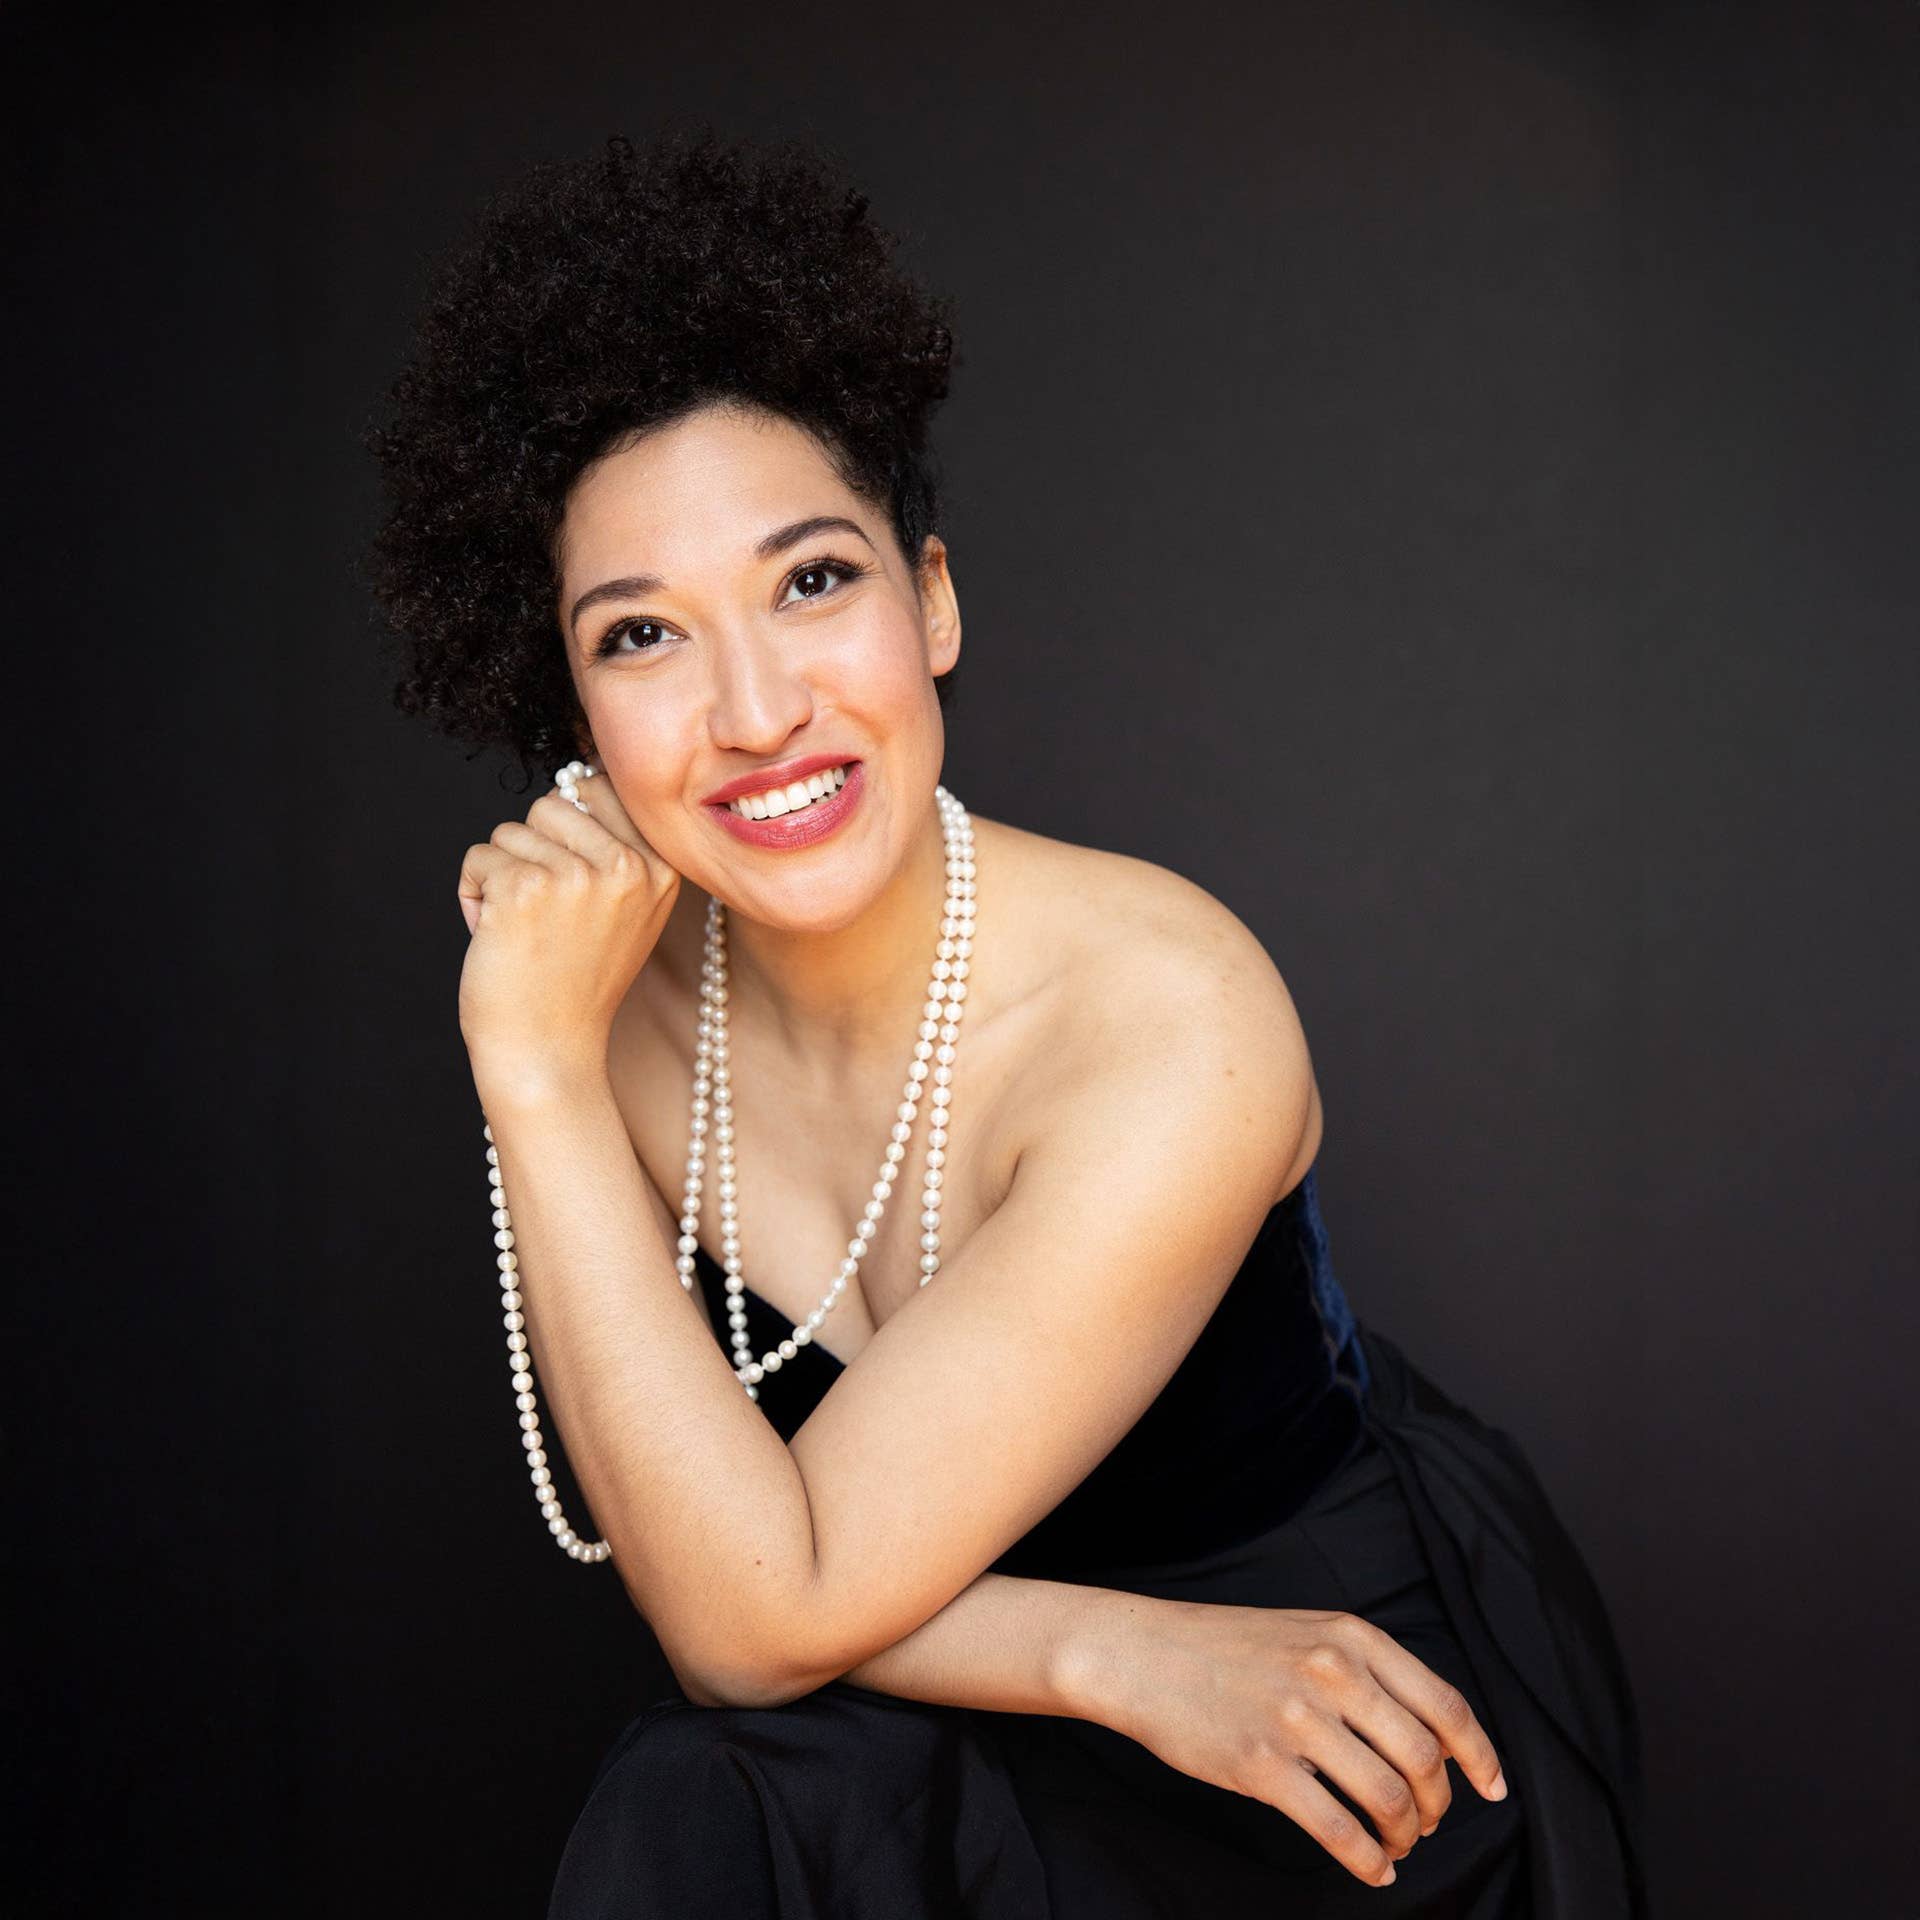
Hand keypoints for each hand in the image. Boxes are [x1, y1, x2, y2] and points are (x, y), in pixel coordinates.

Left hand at [455, 767, 679, 1092]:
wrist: (548, 1051)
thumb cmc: (576, 979)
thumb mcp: (627, 909)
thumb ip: (616, 846)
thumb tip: (580, 773)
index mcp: (661, 867)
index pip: (600, 788)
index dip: (570, 829)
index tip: (573, 884)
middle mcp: (628, 867)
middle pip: (551, 804)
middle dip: (533, 851)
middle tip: (548, 915)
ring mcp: (578, 876)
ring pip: (510, 832)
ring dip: (502, 876)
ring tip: (526, 930)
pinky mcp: (526, 888)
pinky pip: (478, 858)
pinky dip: (473, 895)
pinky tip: (498, 937)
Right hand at [1082, 1598, 1506, 1888]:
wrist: (1145, 1655)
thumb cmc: (1228, 1648)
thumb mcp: (1308, 1633)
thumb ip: (1367, 1672)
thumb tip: (1430, 1738)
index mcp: (1351, 1637)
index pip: (1445, 1705)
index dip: (1480, 1756)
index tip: (1493, 1788)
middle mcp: (1332, 1672)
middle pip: (1424, 1759)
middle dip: (1437, 1805)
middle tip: (1426, 1823)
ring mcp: (1296, 1719)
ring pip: (1388, 1798)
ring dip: (1403, 1836)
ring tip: (1395, 1845)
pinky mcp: (1262, 1765)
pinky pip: (1338, 1830)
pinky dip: (1368, 1860)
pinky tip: (1370, 1868)